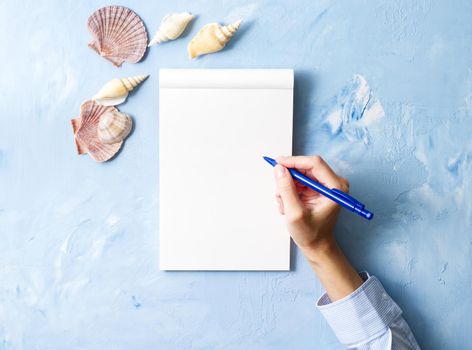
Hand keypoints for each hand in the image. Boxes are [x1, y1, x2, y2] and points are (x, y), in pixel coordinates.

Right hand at [273, 155, 361, 299]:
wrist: (317, 246)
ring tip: (284, 206)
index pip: (314, 163)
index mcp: (335, 187)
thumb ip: (286, 189)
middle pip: (305, 167)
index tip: (278, 163)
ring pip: (298, 175)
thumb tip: (279, 169)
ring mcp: (324, 185)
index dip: (294, 161)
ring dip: (287, 188)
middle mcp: (332, 183)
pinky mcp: (316, 188)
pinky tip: (287, 206)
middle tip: (280, 194)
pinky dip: (289, 192)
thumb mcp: (295, 213)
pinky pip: (297, 182)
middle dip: (289, 180)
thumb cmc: (311, 234)